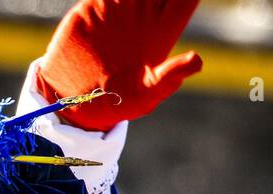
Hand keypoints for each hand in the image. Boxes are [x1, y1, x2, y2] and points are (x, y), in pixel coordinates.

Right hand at [34, 0, 202, 131]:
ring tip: (128, 1)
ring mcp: (118, 8)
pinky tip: (112, 0)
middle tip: (149, 3)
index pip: (183, 2)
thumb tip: (198, 61)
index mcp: (162, 33)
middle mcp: (143, 15)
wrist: (74, 101)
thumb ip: (168, 78)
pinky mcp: (93, 7)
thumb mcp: (145, 95)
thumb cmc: (117, 103)